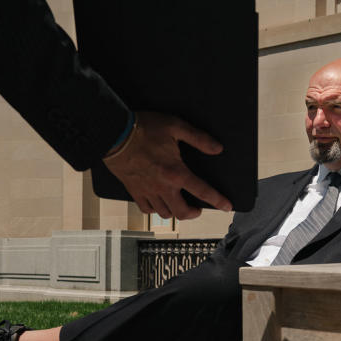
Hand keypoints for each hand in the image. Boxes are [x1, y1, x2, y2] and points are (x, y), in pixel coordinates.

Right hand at [102, 111, 229, 219]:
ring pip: (164, 213)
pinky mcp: (134, 191)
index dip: (218, 200)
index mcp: (176, 172)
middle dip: (193, 213)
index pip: (203, 191)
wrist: (114, 133)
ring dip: (175, 211)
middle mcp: (162, 186)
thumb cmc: (143, 128)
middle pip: (182, 212)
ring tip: (178, 203)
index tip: (226, 207)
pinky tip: (158, 202)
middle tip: (197, 208)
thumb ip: (198, 138)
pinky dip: (154, 209)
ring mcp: (147, 191)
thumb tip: (217, 148)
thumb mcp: (175, 126)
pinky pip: (146, 209)